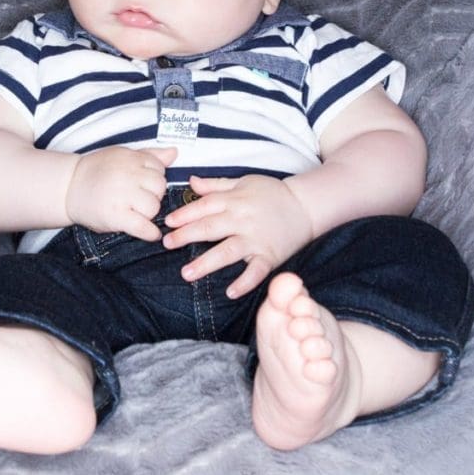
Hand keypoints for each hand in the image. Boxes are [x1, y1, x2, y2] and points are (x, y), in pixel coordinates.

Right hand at [66, 145, 177, 240]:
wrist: (67, 187)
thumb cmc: (96, 171)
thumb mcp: (121, 156)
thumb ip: (149, 155)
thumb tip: (173, 153)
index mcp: (130, 159)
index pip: (159, 169)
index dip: (153, 179)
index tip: (142, 185)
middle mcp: (128, 175)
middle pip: (160, 188)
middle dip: (153, 195)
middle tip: (138, 199)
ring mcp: (122, 196)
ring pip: (153, 207)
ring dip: (148, 213)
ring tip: (135, 212)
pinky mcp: (116, 216)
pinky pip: (143, 227)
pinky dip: (150, 233)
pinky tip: (151, 233)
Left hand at [162, 174, 313, 297]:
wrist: (306, 205)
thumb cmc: (273, 193)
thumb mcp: (244, 182)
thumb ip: (217, 185)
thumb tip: (192, 182)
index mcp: (235, 200)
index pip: (204, 206)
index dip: (184, 214)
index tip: (167, 223)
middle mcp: (243, 219)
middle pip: (210, 228)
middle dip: (186, 236)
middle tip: (166, 245)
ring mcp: (257, 239)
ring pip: (228, 251)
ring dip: (206, 263)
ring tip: (187, 274)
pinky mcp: (270, 255)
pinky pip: (256, 271)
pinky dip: (245, 282)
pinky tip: (230, 292)